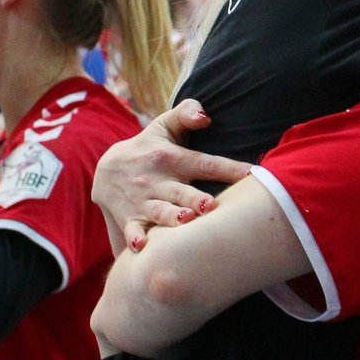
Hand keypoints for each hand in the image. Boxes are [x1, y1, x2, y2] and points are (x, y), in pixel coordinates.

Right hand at [91, 99, 252, 250]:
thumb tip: (205, 116)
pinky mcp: (129, 218)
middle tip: (212, 205)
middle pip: (181, 191)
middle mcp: (159, 180)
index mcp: (173, 158)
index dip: (229, 169)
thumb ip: (186, 114)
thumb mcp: (163, 126)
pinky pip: (131, 230)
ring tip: (185, 220)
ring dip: (171, 217)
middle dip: (195, 199)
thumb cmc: (147, 147)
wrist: (105, 170)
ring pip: (160, 211)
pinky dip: (135, 238)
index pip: (205, 163)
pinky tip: (141, 246)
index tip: (253, 175)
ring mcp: (143, 200)